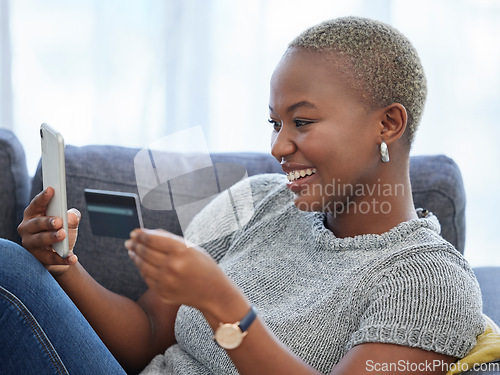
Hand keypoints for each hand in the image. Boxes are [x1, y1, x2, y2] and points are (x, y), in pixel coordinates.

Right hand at [17, 187, 79, 276]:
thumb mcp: (69, 222)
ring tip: (63, 235)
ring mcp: (31, 244)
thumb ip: (72, 216)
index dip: (43, 197)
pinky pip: (50, 258)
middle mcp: (28, 228)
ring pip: (40, 240)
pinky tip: (72, 257)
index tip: (51, 190)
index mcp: (33, 214)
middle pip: (36, 223)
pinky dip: (62, 258)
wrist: (60, 254)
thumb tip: (72, 216)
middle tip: (59, 221)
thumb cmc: (61, 232)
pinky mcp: (38, 258)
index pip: (36, 204)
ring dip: (52, 237)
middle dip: (47, 221)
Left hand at [125, 229, 240, 313]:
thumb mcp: (191, 247)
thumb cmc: (203, 266)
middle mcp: (172, 266)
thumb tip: (145, 233)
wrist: (214, 293)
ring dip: (135, 257)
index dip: (141, 235)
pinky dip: (142, 269)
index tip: (134, 232)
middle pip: (145, 252)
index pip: (152, 240)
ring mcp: (166, 281)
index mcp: (180, 251)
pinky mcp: (163, 293)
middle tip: (130, 241)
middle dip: (135, 245)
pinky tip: (141, 264)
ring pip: (142, 266)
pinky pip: (147, 278)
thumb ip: (169, 239)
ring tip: (132, 250)